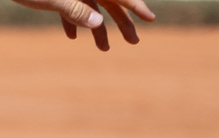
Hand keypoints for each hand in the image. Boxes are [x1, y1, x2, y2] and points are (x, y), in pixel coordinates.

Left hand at [12, 0, 155, 51]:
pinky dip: (73, 22)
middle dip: (122, 23)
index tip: (151, 20)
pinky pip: (70, 8)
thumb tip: (98, 24)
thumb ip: (75, 10)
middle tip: (134, 42)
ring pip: (91, 9)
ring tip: (105, 50)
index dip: (137, 6)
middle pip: (111, 3)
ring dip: (98, 29)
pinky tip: (73, 37)